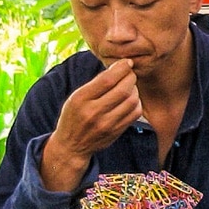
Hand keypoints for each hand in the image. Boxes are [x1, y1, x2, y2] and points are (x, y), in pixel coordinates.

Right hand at [41, 61, 141, 189]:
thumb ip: (95, 84)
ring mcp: (106, 124)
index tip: (127, 62)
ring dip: (135, 89)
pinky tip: (131, 99)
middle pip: (123, 89)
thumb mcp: (76, 97)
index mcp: (80, 99)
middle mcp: (93, 112)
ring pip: (132, 100)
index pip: (107, 79)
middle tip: (130, 73)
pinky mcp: (116, 131)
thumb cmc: (74, 116)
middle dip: (131, 77)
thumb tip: (118, 67)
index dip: (122, 68)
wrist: (71, 145)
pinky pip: (135, 113)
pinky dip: (137, 102)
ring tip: (130, 86)